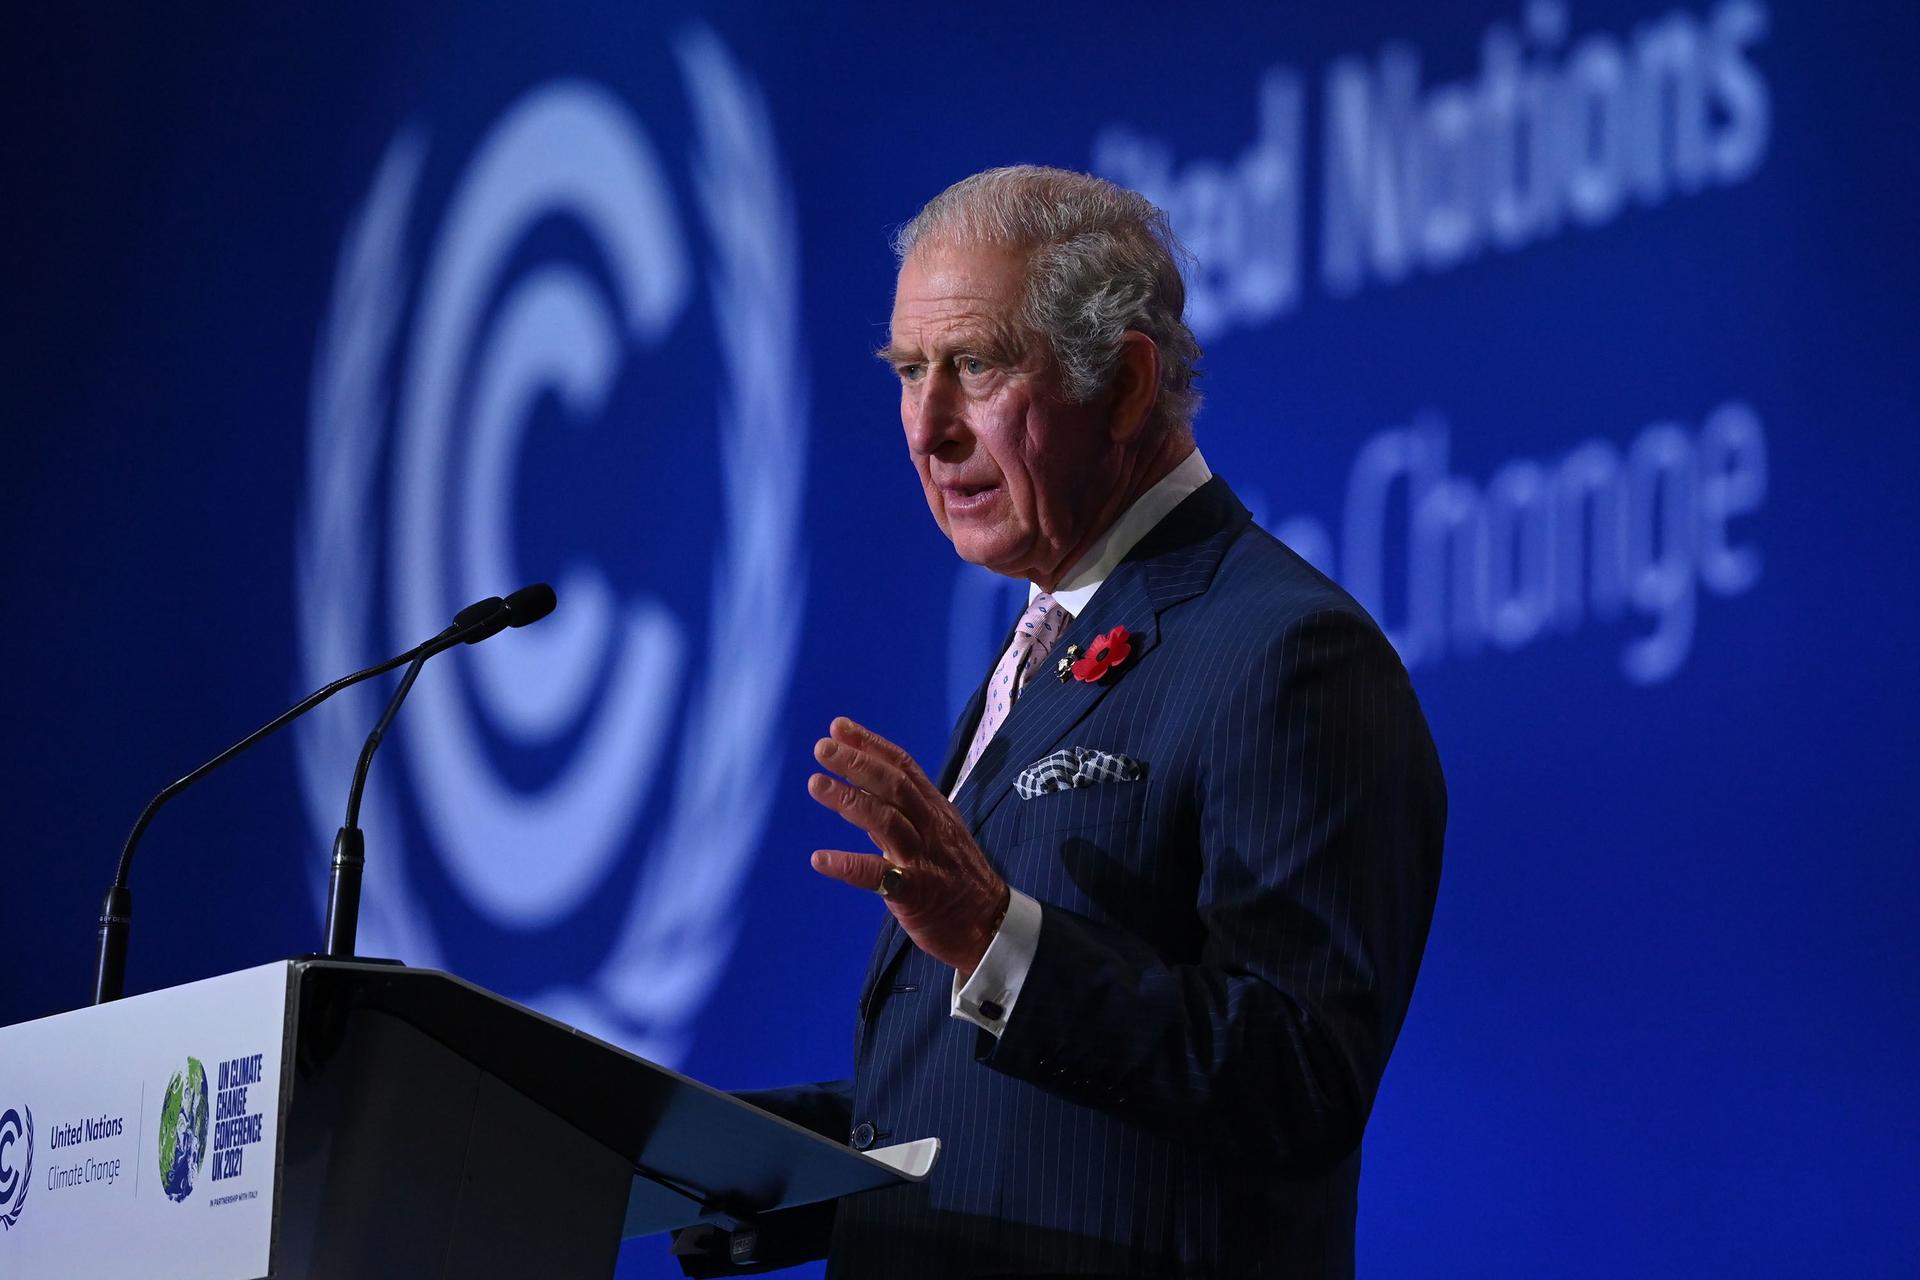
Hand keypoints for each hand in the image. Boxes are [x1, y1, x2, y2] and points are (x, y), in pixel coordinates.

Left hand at [807, 716, 1009, 974]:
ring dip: (849, 799)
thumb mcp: (934, 835)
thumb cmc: (957, 879)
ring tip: (816, 784)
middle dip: (857, 762)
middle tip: (822, 747)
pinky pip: (879, 875)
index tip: (838, 726)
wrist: (989, 925)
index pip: (902, 766)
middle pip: (894, 785)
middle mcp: (930, 827)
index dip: (870, 744)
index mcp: (935, 809)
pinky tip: (820, 859)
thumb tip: (859, 792)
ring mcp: (923, 858)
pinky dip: (848, 865)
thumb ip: (898, 814)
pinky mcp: (915, 892)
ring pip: (886, 820)